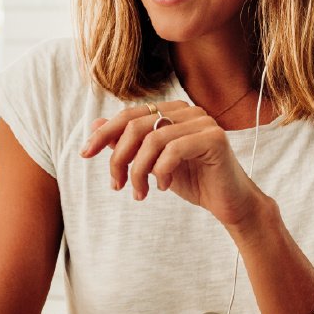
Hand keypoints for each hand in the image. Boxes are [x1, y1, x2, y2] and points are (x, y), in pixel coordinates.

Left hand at [79, 101, 260, 229]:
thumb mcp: (152, 163)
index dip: (103, 133)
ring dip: (139, 171)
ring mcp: (203, 121)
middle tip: (117, 185)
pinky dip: (161, 172)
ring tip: (139, 193)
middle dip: (119, 158)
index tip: (85, 154)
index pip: (129, 115)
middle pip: (136, 125)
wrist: (229, 203)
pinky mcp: (214, 138)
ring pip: (152, 140)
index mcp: (172, 111)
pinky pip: (174, 150)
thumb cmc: (192, 181)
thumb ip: (128, 143)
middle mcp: (187, 110)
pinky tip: (163, 186)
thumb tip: (96, 126)